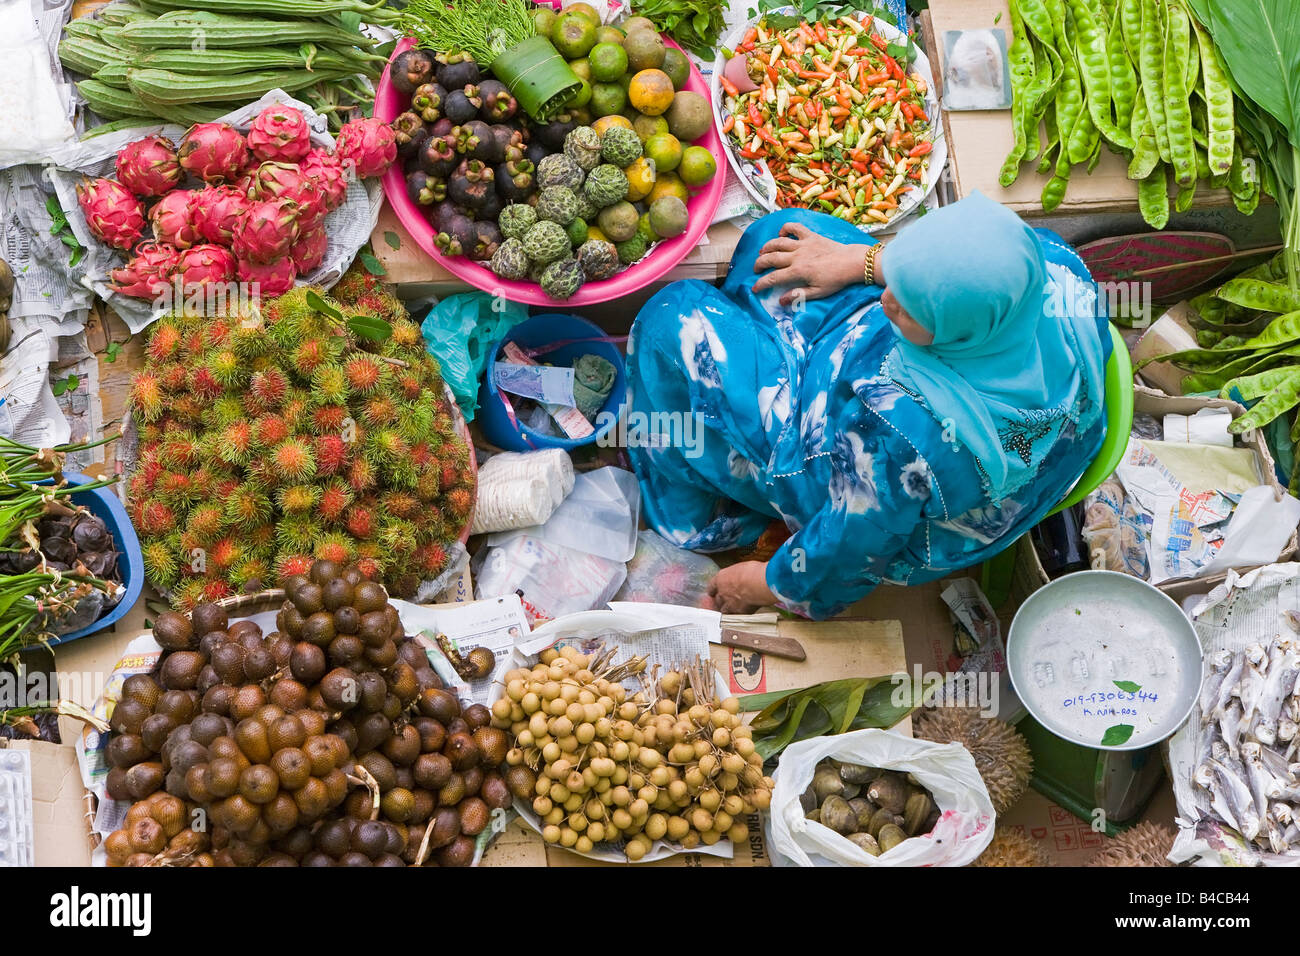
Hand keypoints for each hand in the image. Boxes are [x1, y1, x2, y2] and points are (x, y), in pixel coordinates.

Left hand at [705, 561, 777, 613]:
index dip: (713, 590)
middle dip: (721, 600)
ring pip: (724, 610)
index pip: (712, 586)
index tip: (714, 591)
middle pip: (717, 599)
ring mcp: (729, 604)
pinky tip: (743, 613)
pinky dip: (738, 614)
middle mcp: (722, 592)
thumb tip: (742, 575)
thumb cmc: (752, 571)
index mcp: (720, 578)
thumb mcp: (741, 568)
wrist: (758, 583)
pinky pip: (736, 615)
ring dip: (728, 609)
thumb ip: (737, 574)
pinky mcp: (739, 612)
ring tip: (734, 608)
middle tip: (727, 600)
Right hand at [752, 222, 867, 305]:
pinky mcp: (810, 236)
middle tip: (756, 269)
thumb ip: (798, 295)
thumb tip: (781, 301)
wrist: (852, 262)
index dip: (761, 283)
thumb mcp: (818, 292)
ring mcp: (803, 244)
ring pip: (778, 242)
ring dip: (767, 247)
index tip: (755, 288)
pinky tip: (782, 234)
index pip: (773, 278)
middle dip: (759, 264)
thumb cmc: (836, 279)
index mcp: (798, 272)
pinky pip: (794, 227)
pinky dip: (785, 228)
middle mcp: (797, 256)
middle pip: (771, 258)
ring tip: (762, 252)